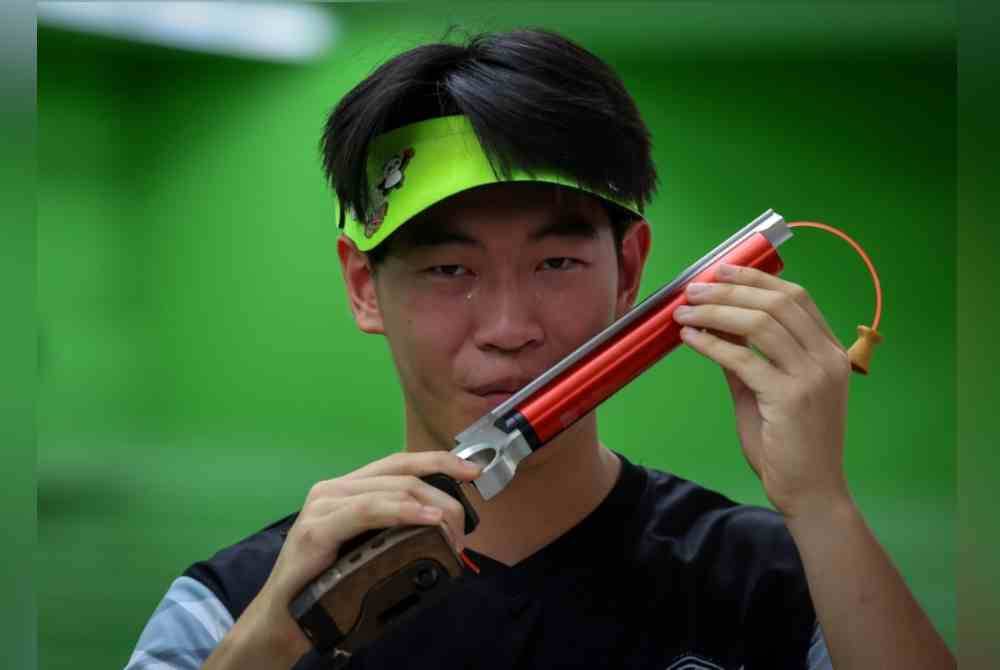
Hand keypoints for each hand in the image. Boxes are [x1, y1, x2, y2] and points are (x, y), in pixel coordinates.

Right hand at [227, 451, 482, 666]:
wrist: (283, 618)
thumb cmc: (327, 585)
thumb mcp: (367, 549)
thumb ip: (393, 530)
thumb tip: (442, 525)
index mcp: (347, 489)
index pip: (399, 463)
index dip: (438, 461)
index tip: (474, 471)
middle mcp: (333, 489)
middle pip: (401, 475)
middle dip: (442, 492)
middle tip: (464, 525)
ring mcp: (323, 505)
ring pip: (390, 490)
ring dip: (430, 505)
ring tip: (452, 527)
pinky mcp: (317, 528)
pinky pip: (367, 511)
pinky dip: (402, 512)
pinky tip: (426, 518)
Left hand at [673, 263, 851, 519]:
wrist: (810, 493)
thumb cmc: (788, 447)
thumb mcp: (764, 394)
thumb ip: (746, 360)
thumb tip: (715, 328)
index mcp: (830, 352)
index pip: (796, 298)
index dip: (756, 279)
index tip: (721, 271)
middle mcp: (828, 358)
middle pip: (778, 303)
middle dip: (730, 290)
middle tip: (693, 289)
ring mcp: (814, 377)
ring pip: (762, 323)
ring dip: (717, 311)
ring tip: (685, 311)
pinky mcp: (792, 397)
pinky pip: (745, 358)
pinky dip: (712, 344)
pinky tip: (690, 339)